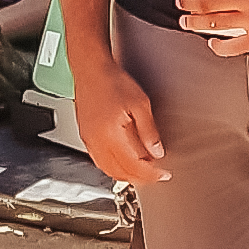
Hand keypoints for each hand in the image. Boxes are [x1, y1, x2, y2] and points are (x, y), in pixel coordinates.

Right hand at [69, 56, 167, 186]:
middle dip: (139, 178)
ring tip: (142, 170)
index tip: (163, 174)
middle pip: (119, 173)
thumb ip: (149, 131)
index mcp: (110, 135)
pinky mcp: (85, 136)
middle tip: (155, 175)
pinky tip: (123, 160)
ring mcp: (88, 140)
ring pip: (107, 169)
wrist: (90, 69)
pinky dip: (113, 166)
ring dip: (125, 174)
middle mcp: (96, 141)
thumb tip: (157, 151)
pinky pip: (99, 160)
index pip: (133, 166)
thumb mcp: (140, 104)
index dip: (151, 174)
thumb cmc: (112, 81)